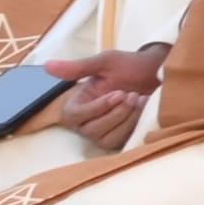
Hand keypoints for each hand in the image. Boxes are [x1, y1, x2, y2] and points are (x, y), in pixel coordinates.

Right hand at [51, 41, 166, 137]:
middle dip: (116, 113)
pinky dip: (134, 126)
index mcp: (77, 104)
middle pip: (92, 130)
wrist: (156, 72)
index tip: (120, 93)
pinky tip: (144, 108)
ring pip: (107, 139)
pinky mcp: (119, 138)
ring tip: (141, 99)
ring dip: (127, 120)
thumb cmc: (128, 66)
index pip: (76, 115)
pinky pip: (121, 142)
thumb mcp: (105, 62)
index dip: (98, 107)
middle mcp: (86, 122)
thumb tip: (47, 65)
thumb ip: (78, 68)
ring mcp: (102, 132)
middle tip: (133, 94)